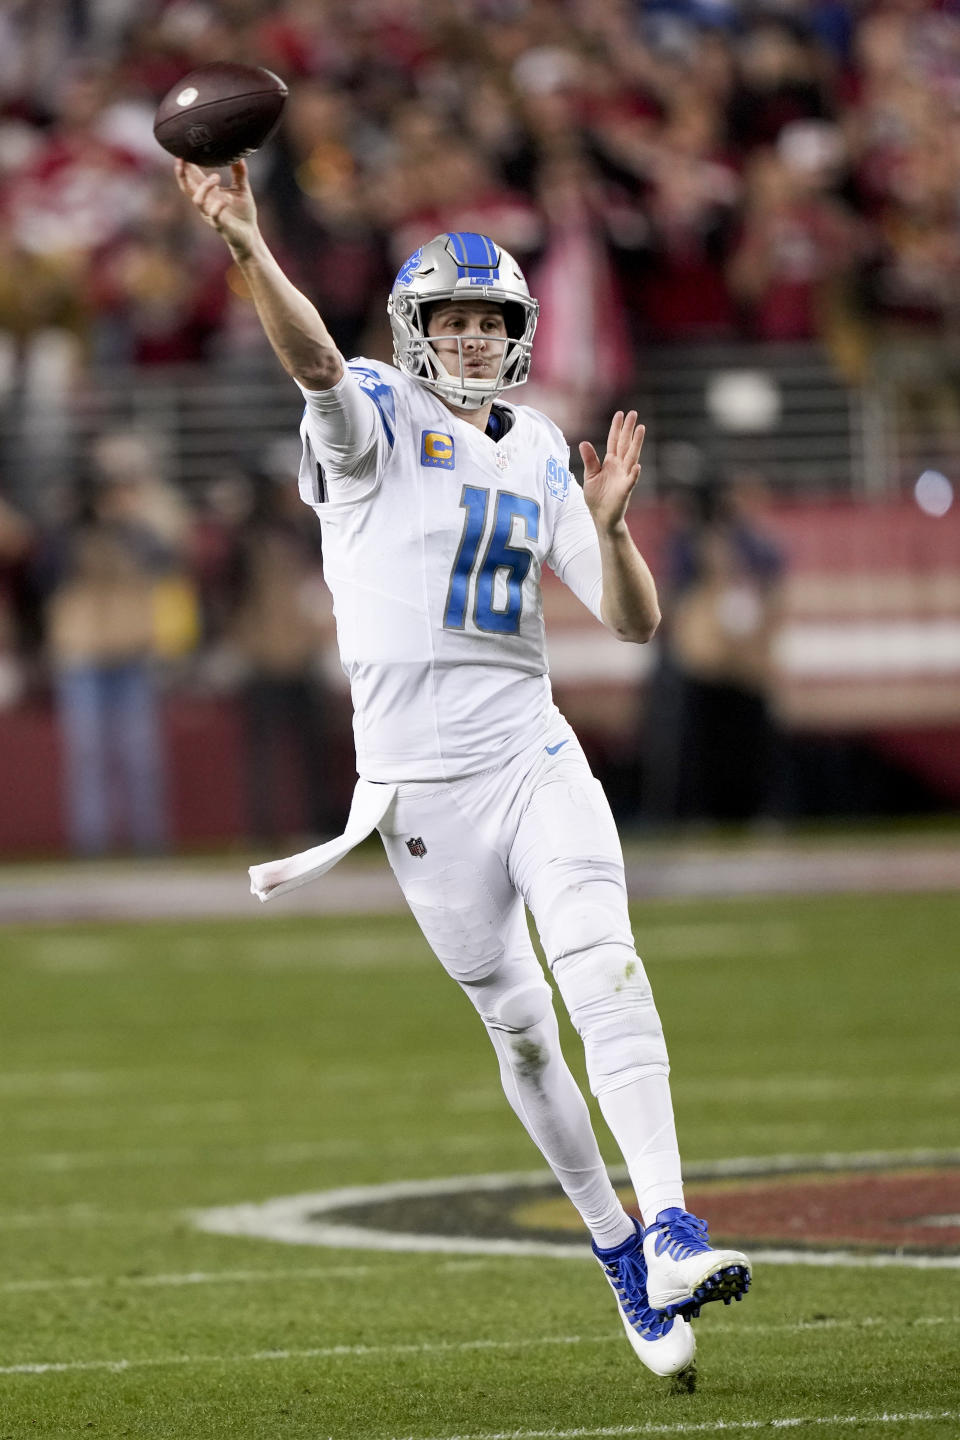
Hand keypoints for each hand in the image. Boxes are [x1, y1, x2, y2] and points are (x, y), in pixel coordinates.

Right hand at [174, 158, 257, 255]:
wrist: (250, 236)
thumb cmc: (243, 213)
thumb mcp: (242, 188)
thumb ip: (239, 172)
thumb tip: (239, 153)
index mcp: (209, 193)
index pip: (192, 177)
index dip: (185, 165)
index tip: (182, 149)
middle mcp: (206, 203)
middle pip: (186, 187)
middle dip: (182, 173)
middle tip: (183, 158)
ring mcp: (211, 214)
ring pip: (197, 200)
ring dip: (204, 187)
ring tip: (216, 177)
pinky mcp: (220, 226)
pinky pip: (214, 215)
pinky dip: (218, 206)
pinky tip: (227, 199)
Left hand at [579, 409, 644, 534]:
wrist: (602, 516)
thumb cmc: (597, 496)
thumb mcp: (590, 476)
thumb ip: (589, 460)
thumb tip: (584, 442)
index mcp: (610, 462)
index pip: (614, 441)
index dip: (616, 428)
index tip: (620, 414)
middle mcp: (619, 467)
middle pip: (625, 444)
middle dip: (629, 429)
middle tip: (634, 413)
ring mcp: (624, 477)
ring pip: (631, 457)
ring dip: (637, 444)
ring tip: (641, 429)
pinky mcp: (625, 490)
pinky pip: (630, 481)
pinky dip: (634, 474)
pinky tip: (637, 466)